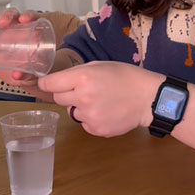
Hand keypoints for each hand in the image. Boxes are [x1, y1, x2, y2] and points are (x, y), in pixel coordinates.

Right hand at [0, 6, 43, 90]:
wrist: (23, 76)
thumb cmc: (33, 69)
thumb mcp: (32, 72)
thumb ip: (26, 74)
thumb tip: (17, 75)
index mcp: (33, 31)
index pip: (32, 17)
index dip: (29, 15)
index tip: (24, 20)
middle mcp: (18, 28)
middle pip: (13, 15)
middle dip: (7, 16)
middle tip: (4, 23)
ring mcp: (5, 32)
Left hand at [38, 61, 156, 135]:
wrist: (147, 98)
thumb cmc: (125, 77)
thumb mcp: (100, 65)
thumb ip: (77, 73)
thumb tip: (56, 81)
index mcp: (83, 78)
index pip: (50, 84)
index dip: (47, 83)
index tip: (47, 84)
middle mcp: (83, 97)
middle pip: (58, 99)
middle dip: (67, 94)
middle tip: (84, 90)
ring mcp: (89, 116)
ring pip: (72, 112)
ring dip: (81, 107)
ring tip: (101, 101)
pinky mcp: (96, 129)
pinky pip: (84, 124)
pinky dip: (91, 119)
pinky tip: (106, 111)